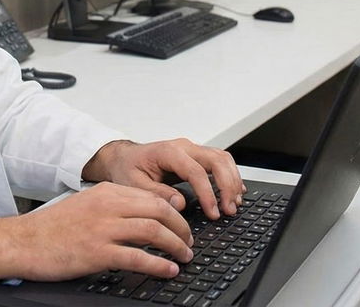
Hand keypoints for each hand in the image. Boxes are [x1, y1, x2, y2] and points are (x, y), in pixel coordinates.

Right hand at [0, 182, 192, 282]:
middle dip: (181, 228)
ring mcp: (103, 228)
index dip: (174, 213)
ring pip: (153, 231)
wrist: (22, 242)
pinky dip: (159, 264)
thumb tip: (142, 217)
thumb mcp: (85, 205)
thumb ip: (112, 207)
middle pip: (159, 210)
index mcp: (106, 192)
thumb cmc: (51, 228)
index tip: (182, 225)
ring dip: (176, 245)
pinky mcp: (97, 252)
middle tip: (189, 242)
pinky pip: (138, 257)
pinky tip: (168, 270)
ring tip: (185, 256)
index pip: (153, 197)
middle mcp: (108, 206)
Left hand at [83, 138, 244, 219]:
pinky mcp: (196, 157)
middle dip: (227, 185)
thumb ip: (156, 194)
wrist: (124, 158)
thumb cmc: (127, 169)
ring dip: (232, 180)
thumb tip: (180, 204)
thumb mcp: (134, 185)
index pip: (196, 171)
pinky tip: (235, 192)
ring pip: (222, 158)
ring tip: (234, 204)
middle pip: (216, 160)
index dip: (208, 193)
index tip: (213, 212)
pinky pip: (219, 162)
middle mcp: (184, 147)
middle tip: (229, 209)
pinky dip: (230, 176)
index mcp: (168, 152)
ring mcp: (192, 150)